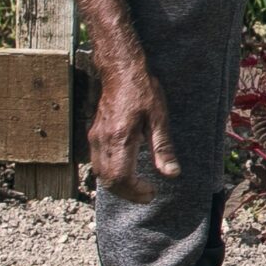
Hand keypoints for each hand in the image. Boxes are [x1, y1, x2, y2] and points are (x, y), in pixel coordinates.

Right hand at [90, 58, 180, 202]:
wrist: (120, 71)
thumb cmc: (143, 91)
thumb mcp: (159, 118)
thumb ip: (162, 147)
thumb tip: (172, 173)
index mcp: (119, 138)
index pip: (120, 178)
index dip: (135, 191)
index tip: (152, 192)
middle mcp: (102, 142)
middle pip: (108, 181)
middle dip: (127, 193)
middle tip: (148, 194)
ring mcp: (94, 139)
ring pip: (100, 175)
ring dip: (118, 186)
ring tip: (139, 186)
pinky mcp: (93, 136)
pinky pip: (97, 164)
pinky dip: (110, 175)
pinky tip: (125, 172)